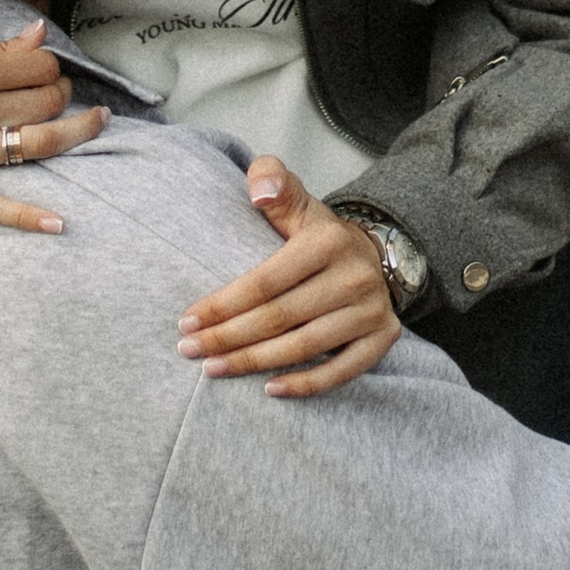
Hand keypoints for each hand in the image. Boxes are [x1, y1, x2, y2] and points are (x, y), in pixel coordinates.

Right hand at [0, 22, 103, 231]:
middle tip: (53, 87)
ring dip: (76, 132)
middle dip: (58, 90)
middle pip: (47, 103)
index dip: (47, 61)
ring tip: (94, 122)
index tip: (38, 62)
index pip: (41, 65)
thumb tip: (38, 38)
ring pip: (41, 146)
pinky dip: (30, 218)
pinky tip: (60, 222)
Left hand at [178, 162, 401, 396]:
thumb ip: (272, 181)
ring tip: (214, 369)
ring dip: (254, 363)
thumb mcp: (297, 202)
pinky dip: (306, 384)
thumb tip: (258, 189)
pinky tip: (269, 389)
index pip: (264, 281)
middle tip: (190, 351)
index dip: (222, 304)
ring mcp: (371, 310)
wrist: (375, 256)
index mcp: (327, 242)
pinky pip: (343, 370)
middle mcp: (354, 277)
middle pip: (279, 317)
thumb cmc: (318, 236)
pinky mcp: (382, 338)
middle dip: (228, 338)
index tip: (187, 321)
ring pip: (304, 346)